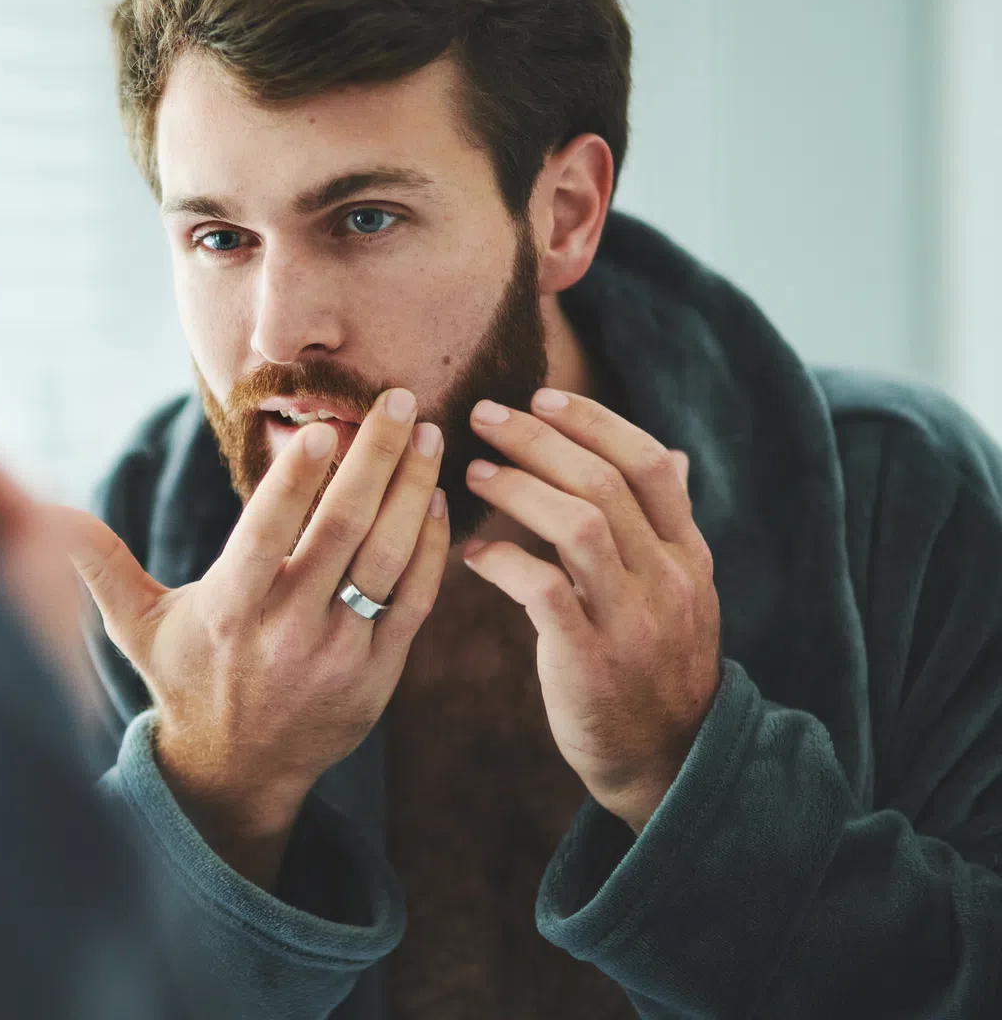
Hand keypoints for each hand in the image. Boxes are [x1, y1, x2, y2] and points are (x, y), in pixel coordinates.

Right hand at [68, 389, 448, 887]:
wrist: (239, 772)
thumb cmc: (185, 679)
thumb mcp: (134, 627)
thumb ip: (98, 564)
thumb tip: (42, 514)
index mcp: (228, 612)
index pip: (266, 535)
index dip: (297, 481)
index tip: (325, 427)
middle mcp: (286, 633)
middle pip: (342, 534)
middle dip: (376, 461)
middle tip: (402, 401)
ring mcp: (339, 655)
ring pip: (387, 561)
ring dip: (413, 492)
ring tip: (430, 437)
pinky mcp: (380, 674)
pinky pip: (414, 601)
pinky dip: (429, 548)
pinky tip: (434, 499)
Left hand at [462, 389, 721, 833]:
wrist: (668, 762)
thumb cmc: (655, 666)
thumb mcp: (680, 592)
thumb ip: (666, 525)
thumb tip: (674, 455)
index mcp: (687, 556)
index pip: (649, 463)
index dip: (594, 421)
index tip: (541, 396)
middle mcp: (668, 580)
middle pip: (606, 483)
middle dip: (539, 440)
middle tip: (483, 415)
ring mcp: (634, 621)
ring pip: (580, 525)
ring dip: (518, 489)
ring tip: (472, 472)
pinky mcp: (592, 661)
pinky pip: (544, 591)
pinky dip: (503, 562)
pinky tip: (471, 554)